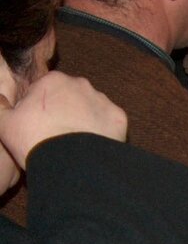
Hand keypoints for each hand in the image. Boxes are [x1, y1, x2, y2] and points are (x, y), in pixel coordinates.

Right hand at [0, 71, 126, 170]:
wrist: (71, 164)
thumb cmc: (34, 140)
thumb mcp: (4, 122)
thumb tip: (0, 98)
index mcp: (53, 80)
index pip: (44, 89)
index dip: (39, 107)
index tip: (38, 124)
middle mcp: (82, 84)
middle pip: (71, 97)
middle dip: (65, 111)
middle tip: (57, 134)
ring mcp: (103, 101)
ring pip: (92, 109)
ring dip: (85, 120)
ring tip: (75, 143)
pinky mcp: (119, 119)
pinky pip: (110, 123)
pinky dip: (103, 132)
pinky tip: (91, 145)